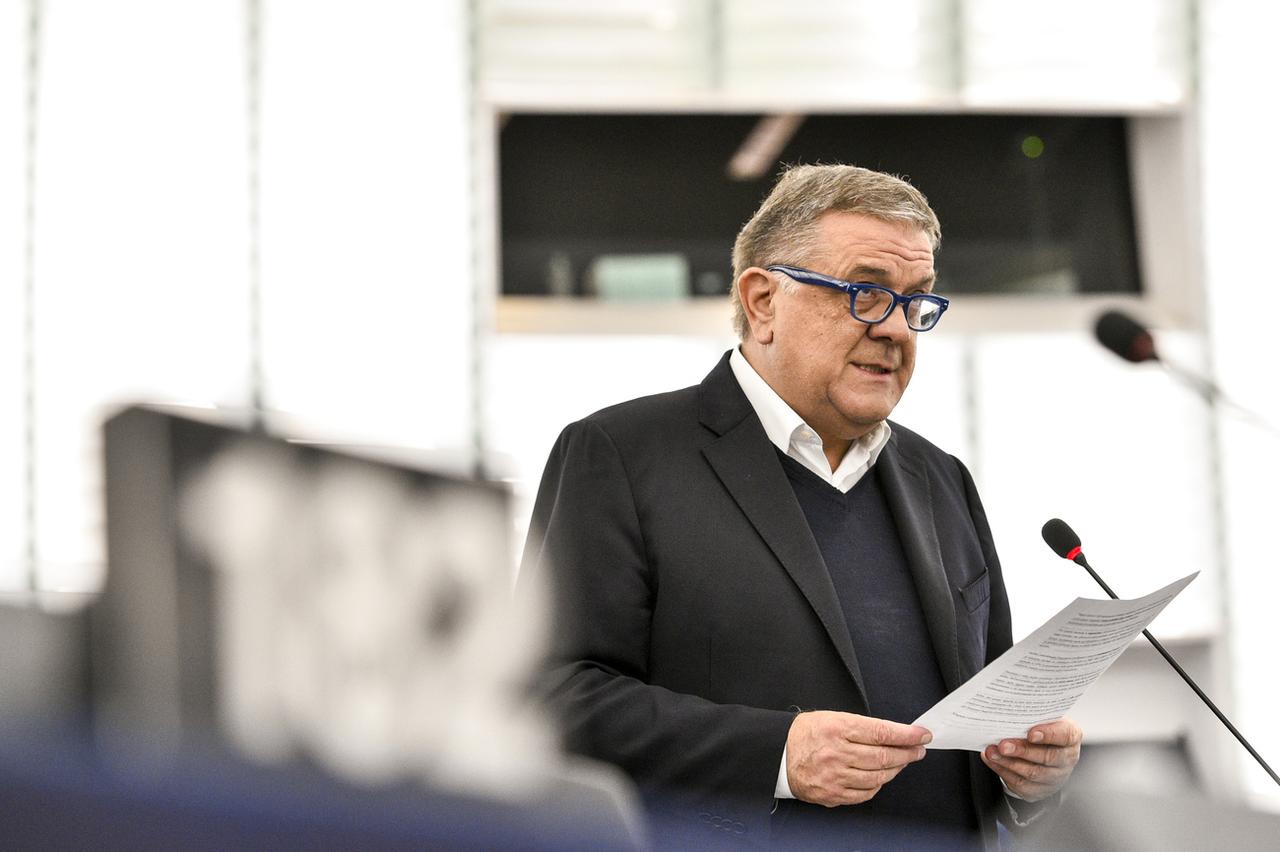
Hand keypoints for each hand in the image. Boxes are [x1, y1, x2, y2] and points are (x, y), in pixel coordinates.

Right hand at [785, 711, 930, 806]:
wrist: (778, 754)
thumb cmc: (805, 734)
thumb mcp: (831, 718)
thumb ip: (862, 727)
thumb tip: (893, 734)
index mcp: (836, 728)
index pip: (881, 732)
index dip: (906, 734)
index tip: (921, 734)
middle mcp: (836, 753)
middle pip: (883, 756)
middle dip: (907, 752)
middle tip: (918, 749)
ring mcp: (835, 776)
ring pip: (878, 777)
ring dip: (896, 769)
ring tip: (902, 761)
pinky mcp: (832, 794)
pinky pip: (865, 793)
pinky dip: (878, 786)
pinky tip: (881, 777)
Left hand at [981, 718, 1082, 801]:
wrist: (1046, 751)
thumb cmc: (1043, 730)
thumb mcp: (1044, 719)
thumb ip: (1032, 717)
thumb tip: (1010, 713)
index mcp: (1071, 737)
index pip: (1065, 735)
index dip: (1049, 735)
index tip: (1031, 734)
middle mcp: (1066, 759)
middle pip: (1047, 757)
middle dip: (1022, 751)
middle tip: (1003, 745)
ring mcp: (1054, 777)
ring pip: (1032, 773)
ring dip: (1009, 762)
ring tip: (992, 752)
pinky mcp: (1039, 789)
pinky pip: (1021, 784)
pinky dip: (1003, 771)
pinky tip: (992, 761)